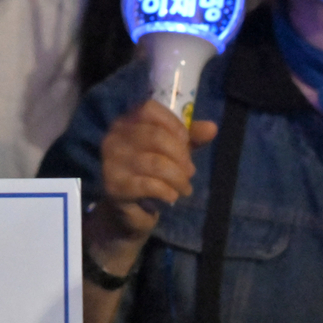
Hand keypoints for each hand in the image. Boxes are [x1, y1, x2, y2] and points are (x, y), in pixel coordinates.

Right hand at [86, 101, 216, 273]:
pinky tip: (172, 197)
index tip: (187, 143)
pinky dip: (166, 191)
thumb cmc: (150, 175)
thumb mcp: (173, 152)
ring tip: (185, 188)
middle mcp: (113, 138)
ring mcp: (110, 162)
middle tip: (190, 172)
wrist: (128, 213)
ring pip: (155, 163)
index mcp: (125, 122)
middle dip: (181, 156)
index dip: (173, 124)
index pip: (148, 109)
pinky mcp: (113, 187)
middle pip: (155, 136)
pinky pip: (148, 185)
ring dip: (178, 177)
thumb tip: (212, 128)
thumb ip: (190, 138)